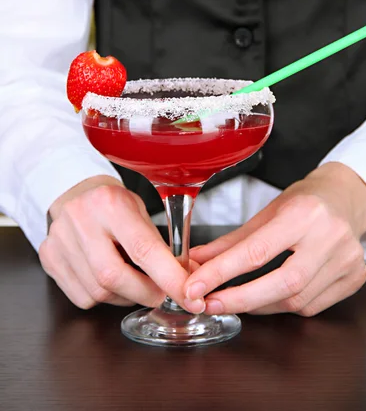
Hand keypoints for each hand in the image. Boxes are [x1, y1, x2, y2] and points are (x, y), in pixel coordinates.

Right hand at [39, 176, 190, 309]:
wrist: (75, 193)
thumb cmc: (113, 203)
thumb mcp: (140, 211)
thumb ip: (159, 244)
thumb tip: (184, 279)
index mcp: (110, 203)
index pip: (143, 248)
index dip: (169, 278)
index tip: (189, 297)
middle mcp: (81, 220)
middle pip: (114, 276)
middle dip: (145, 293)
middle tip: (163, 294)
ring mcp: (59, 240)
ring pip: (98, 291)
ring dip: (125, 296)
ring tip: (135, 282)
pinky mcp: (48, 258)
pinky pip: (82, 297)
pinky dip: (104, 296)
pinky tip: (109, 279)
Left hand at [184, 163, 365, 316]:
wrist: (344, 198)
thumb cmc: (303, 202)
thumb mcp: (266, 212)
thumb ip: (232, 241)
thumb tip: (197, 262)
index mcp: (304, 213)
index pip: (257, 251)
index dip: (221, 273)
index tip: (195, 287)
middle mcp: (330, 237)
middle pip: (283, 283)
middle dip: (240, 299)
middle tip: (209, 304)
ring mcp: (347, 260)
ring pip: (297, 300)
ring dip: (259, 305)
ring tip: (237, 299)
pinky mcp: (356, 278)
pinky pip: (312, 306)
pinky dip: (284, 305)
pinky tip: (271, 296)